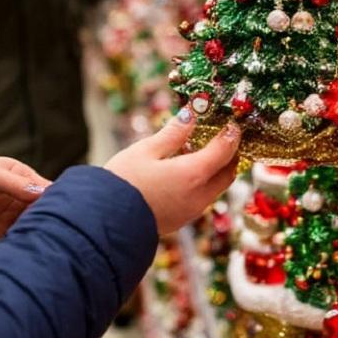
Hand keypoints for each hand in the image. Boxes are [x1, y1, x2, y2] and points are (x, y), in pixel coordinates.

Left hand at [0, 157, 51, 239]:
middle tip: (59, 229)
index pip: (46, 189)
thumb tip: (42, 192)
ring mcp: (11, 214)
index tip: (64, 209)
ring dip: (39, 231)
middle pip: (43, 209)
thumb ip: (14, 184)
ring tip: (47, 240)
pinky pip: (17, 237)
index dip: (56, 198)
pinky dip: (23, 242)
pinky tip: (29, 247)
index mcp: (22, 177)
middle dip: (51, 218)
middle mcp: (20, 196)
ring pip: (33, 224)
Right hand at [104, 108, 240, 234]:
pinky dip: (204, 182)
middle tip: (225, 137)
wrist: (106, 223)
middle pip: (228, 172)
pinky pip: (203, 198)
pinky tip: (185, 172)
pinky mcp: (182, 220)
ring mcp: (192, 211)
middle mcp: (199, 195)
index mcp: (193, 174)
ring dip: (217, 169)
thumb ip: (173, 133)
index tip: (232, 123)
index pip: (225, 151)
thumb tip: (191, 115)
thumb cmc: (123, 182)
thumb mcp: (146, 150)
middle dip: (231, 154)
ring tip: (201, 152)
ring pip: (217, 187)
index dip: (231, 135)